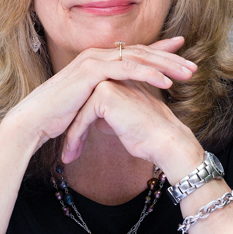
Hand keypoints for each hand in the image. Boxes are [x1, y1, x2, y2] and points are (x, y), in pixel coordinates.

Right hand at [1, 37, 196, 154]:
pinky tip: (166, 81)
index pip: (134, 52)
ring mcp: (93, 60)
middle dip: (169, 58)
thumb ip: (104, 94)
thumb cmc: (59, 115)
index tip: (181, 50)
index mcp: (97, 60)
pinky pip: (126, 69)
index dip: (159, 50)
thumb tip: (118, 100)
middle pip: (140, 52)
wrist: (35, 120)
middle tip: (193, 65)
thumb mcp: (88, 101)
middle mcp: (96, 54)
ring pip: (138, 58)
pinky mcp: (91, 71)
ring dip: (166, 65)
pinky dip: (148, 74)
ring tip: (188, 74)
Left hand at [62, 55, 203, 182]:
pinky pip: (82, 118)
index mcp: (121, 79)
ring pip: (80, 111)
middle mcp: (114, 76)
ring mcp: (109, 81)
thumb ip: (111, 116)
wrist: (166, 142)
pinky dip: (75, 138)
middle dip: (72, 129)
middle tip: (66, 153)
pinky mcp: (105, 94)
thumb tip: (98, 122)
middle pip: (82, 104)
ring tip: (67, 157)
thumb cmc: (149, 136)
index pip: (91, 100)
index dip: (81, 123)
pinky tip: (71, 155)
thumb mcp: (125, 123)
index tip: (74, 143)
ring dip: (72, 136)